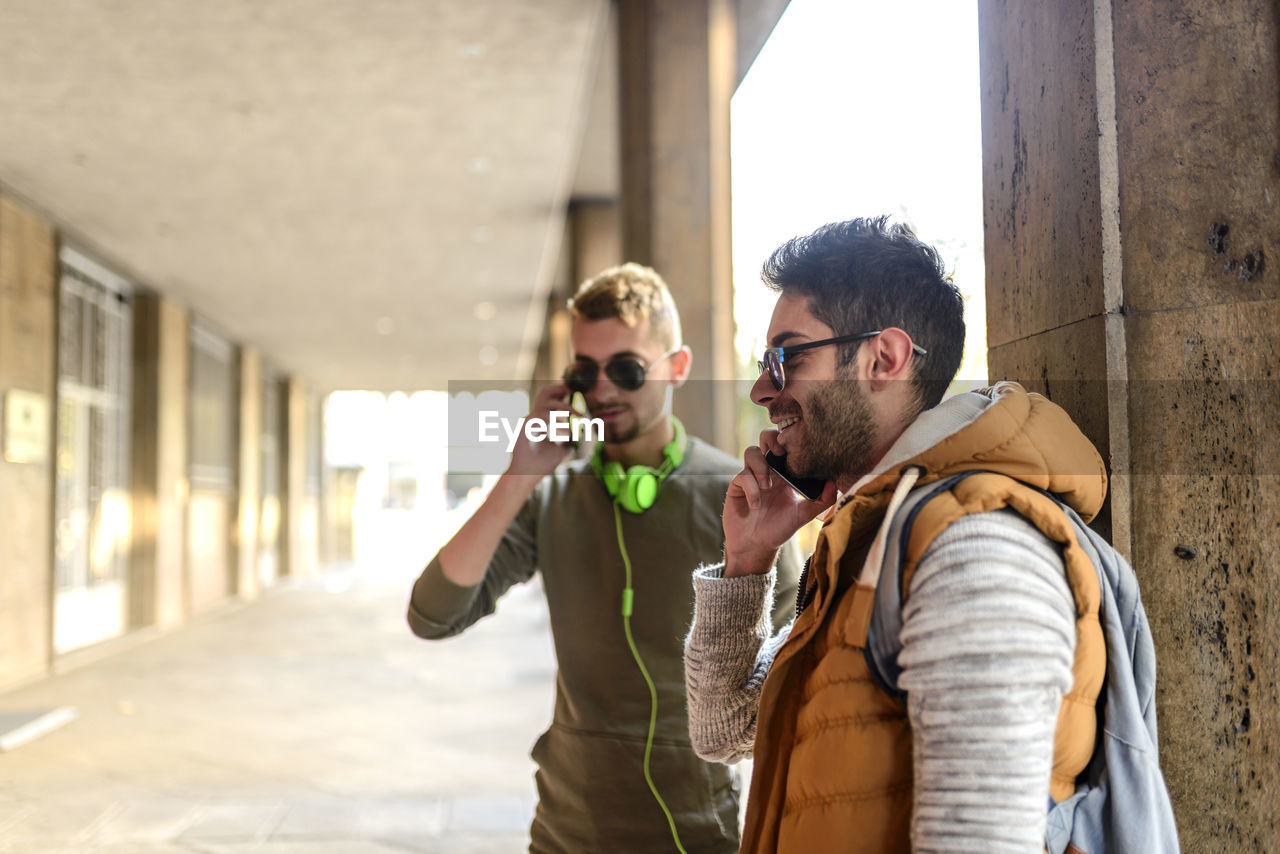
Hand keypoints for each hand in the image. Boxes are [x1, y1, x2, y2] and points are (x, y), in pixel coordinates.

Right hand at [505, 383, 582, 477]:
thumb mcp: (560, 450)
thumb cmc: (539, 464)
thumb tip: (581, 434)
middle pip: (544, 395)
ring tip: (579, 415)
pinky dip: (555, 422)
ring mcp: (528, 422)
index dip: (561, 396)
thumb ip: (569, 441)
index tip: (574, 395)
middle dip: (558, 390)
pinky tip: (567, 431)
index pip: (549, 402)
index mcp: (539, 421)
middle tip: (573, 392)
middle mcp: (533, 419)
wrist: (526, 476)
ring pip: (544, 404)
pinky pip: (540, 417)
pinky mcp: (525, 428)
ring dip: (564, 408)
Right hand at [722, 429, 836, 576]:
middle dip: (771, 438)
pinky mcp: (737, 486)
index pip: (787, 445)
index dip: (790, 439)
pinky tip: (756, 505)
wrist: (756, 546)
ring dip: (761, 466)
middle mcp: (768, 470)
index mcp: (785, 473)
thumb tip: (835, 484)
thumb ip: (821, 501)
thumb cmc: (779, 528)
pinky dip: (751, 489)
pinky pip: (743, 476)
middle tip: (780, 453)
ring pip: (752, 452)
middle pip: (766, 438)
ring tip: (768, 487)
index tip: (799, 447)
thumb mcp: (803, 515)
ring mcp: (751, 476)